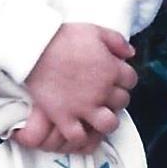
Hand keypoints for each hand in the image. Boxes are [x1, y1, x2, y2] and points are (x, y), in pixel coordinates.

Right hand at [16, 24, 137, 150]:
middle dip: (115, 96)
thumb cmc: (64, 36)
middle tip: (103, 92)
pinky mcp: (64, 117)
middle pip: (122, 101)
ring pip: (108, 125)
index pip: (131, 79)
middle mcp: (102, 91)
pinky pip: (79, 136)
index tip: (113, 75)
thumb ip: (117, 41)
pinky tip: (77, 126)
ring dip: (105, 120)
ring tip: (96, 113)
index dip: (123, 77)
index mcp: (111, 69)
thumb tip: (130, 54)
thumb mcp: (94, 30)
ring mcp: (83, 107)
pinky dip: (80, 135)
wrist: (35, 48)